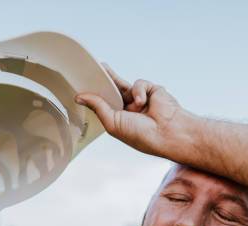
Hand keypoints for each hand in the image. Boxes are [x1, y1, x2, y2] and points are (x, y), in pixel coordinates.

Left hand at [75, 64, 191, 157]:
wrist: (168, 132)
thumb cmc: (141, 135)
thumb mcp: (113, 122)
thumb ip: (97, 107)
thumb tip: (79, 97)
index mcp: (121, 120)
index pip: (105, 104)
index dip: (96, 96)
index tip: (84, 87)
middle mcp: (130, 110)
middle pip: (114, 90)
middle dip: (105, 81)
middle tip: (95, 68)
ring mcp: (142, 100)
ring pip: (126, 85)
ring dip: (126, 90)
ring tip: (130, 103)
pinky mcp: (152, 91)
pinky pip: (140, 84)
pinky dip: (140, 91)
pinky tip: (144, 102)